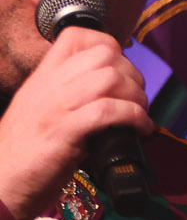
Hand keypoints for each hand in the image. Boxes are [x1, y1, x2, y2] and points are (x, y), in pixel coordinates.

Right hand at [0, 26, 149, 219]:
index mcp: (42, 78)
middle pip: (103, 55)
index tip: (122, 71)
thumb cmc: (26, 153)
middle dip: (132, 74)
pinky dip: (135, 118)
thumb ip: (68, 94)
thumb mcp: (43, 110)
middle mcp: (49, 87)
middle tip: (137, 98)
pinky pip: (109, 111)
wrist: (1, 182)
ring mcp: (56, 109)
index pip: (76, 37)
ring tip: (140, 116)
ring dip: (137, 97)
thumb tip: (110, 90)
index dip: (109, 46)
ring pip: (110, 79)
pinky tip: (141, 130)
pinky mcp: (65, 133)